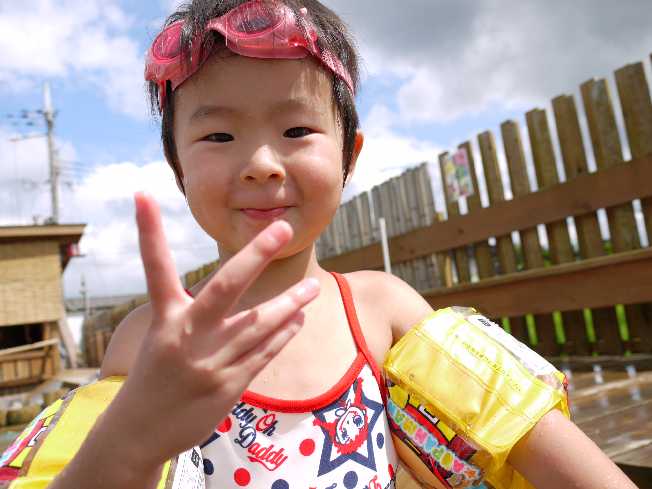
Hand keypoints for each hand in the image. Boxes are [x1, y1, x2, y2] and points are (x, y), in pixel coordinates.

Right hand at [105, 192, 319, 468]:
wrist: (139, 433)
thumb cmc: (155, 376)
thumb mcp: (163, 339)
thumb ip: (195, 314)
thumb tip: (236, 290)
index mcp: (165, 319)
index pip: (155, 268)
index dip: (148, 231)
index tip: (143, 194)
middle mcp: (187, 335)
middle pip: (225, 287)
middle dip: (256, 255)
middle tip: (281, 227)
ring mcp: (210, 361)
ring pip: (260, 323)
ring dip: (291, 303)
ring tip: (312, 289)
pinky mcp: (229, 385)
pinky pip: (265, 352)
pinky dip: (285, 333)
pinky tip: (298, 320)